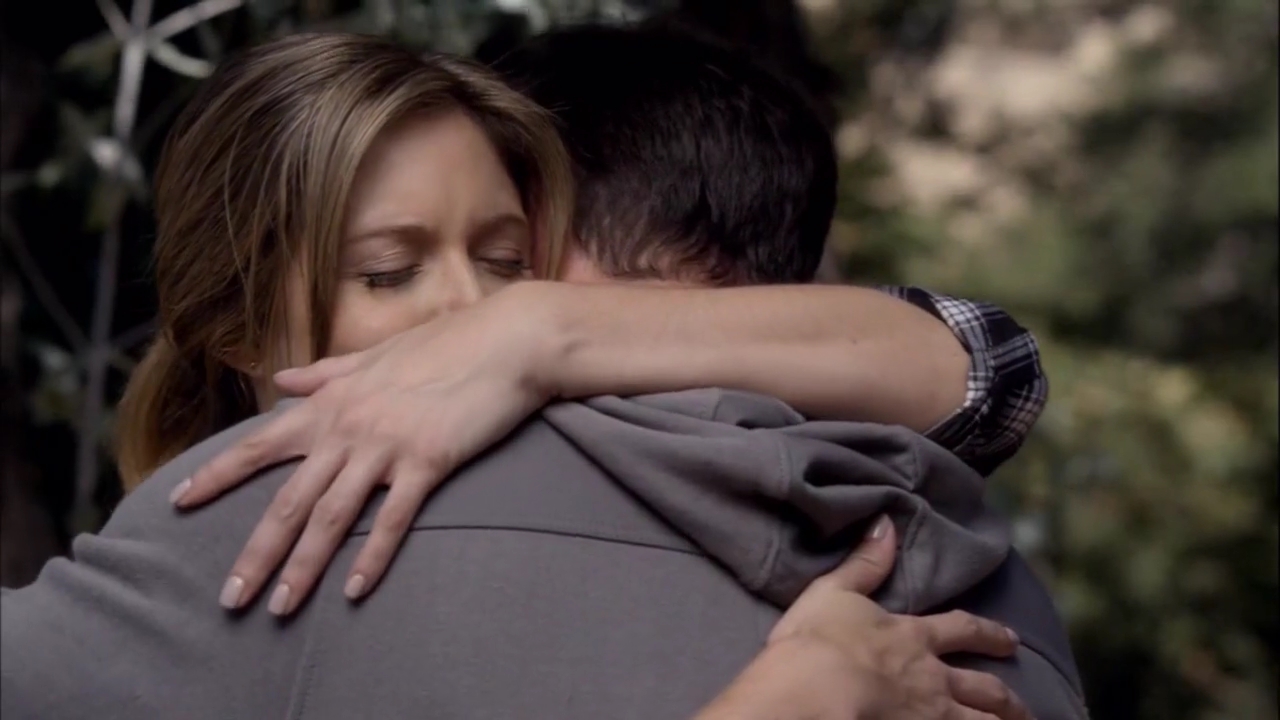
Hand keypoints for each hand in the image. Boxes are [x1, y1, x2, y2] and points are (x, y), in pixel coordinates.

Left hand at [172, 285, 557, 614]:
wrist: (506, 340)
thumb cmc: (446, 343)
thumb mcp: (377, 355)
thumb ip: (327, 372)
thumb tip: (284, 379)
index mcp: (331, 402)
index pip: (259, 444)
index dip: (216, 476)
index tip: (178, 502)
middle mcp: (348, 427)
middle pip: (289, 500)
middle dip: (256, 554)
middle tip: (230, 598)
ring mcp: (386, 445)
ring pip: (332, 517)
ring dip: (303, 567)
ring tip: (281, 608)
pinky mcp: (427, 461)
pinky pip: (393, 518)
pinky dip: (373, 556)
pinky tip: (355, 590)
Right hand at [696, 517, 1031, 719]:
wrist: (813, 690)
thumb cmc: (816, 642)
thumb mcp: (832, 592)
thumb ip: (864, 562)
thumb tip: (886, 523)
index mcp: (913, 636)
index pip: (962, 629)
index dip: (988, 633)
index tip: (1010, 639)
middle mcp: (932, 677)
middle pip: (983, 687)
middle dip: (1006, 696)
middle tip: (1023, 705)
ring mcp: (933, 714)